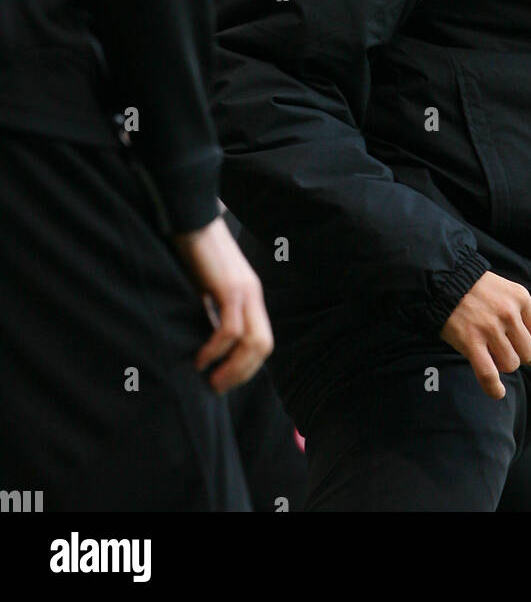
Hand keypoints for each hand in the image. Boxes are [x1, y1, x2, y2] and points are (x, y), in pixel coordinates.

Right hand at [172, 215, 273, 393]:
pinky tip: (201, 358)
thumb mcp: (205, 287)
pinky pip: (230, 329)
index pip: (261, 340)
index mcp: (249, 295)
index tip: (223, 380)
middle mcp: (252, 294)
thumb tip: (202, 340)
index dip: (246, 367)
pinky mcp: (229, 286)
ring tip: (211, 380)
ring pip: (253, 341)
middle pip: (264, 345)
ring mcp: (244, 290)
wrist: (190, 217)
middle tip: (218, 388)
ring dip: (233, 367)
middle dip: (243, 373)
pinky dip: (217, 349)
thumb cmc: (192, 252)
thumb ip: (211, 309)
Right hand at [440, 271, 530, 399]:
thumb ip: (520, 311)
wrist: (444, 281)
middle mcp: (508, 313)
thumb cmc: (476, 288)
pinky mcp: (471, 341)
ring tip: (493, 357)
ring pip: (510, 364)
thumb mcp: (506, 289)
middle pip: (527, 353)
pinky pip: (488, 374)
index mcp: (521, 298)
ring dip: (503, 366)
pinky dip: (494, 388)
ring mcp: (490, 327)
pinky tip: (497, 392)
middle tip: (507, 354)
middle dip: (519, 358)